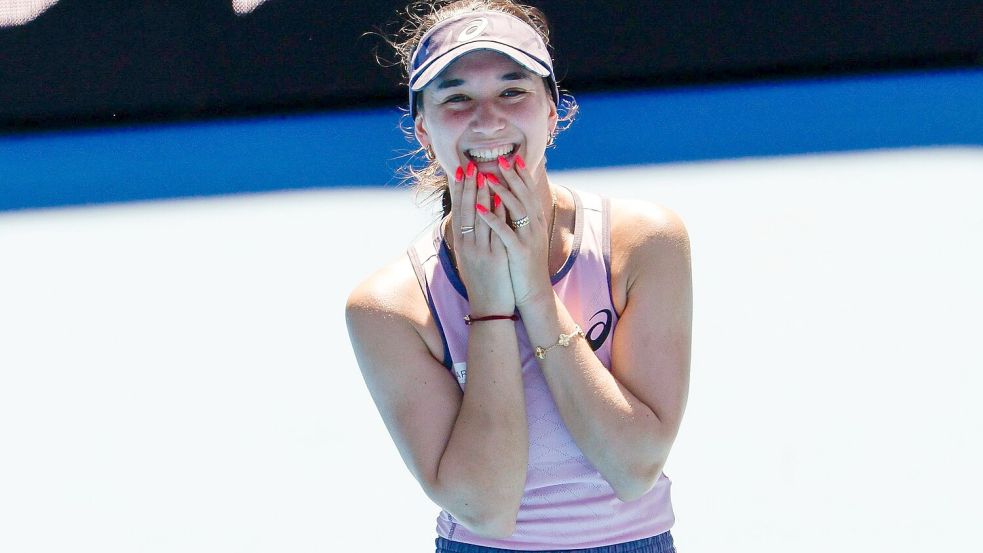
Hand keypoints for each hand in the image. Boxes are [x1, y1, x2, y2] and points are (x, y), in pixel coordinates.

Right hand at [449, 160, 514, 315]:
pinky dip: (498, 214)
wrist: (489, 309)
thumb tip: (471, 218)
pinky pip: (496, 231)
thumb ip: (471, 238)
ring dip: (482, 194)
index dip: (458, 190)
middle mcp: (467, 246)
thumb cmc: (482, 283)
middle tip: (470, 165)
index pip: (457, 211)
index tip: (459, 171)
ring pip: (480, 218)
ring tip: (484, 173)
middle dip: (468, 186)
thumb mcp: (471, 259)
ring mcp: (481, 252)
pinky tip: (501, 199)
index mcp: (461, 245)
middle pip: (466, 210)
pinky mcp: (496, 258)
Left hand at [475, 155, 552, 307]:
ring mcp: (528, 238)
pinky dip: (492, 218)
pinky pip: (504, 231)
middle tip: (503, 159)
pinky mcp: (519, 251)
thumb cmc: (524, 265)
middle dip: (513, 176)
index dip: (522, 175)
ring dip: (501, 191)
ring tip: (487, 177)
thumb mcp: (524, 239)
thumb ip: (519, 222)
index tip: (513, 159)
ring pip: (516, 209)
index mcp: (535, 222)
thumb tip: (508, 204)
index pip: (529, 193)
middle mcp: (534, 227)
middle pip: (524, 195)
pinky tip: (479, 208)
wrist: (533, 292)